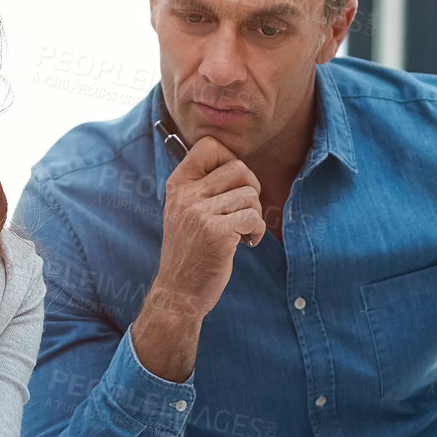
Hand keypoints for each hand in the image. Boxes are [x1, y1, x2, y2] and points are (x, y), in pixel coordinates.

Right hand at [152, 137, 265, 316]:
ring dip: (254, 215)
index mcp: (178, 185)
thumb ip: (202, 186)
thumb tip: (239, 165)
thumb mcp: (183, 211)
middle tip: (244, 209)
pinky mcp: (217, 233)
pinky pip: (254, 217)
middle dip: (251, 188)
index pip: (208, 145)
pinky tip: (247, 242)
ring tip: (242, 231)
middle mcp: (186, 196)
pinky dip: (258, 231)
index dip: (229, 158)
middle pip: (238, 168)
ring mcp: (200, 214)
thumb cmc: (189, 251)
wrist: (179, 291)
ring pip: (250, 194)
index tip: (231, 183)